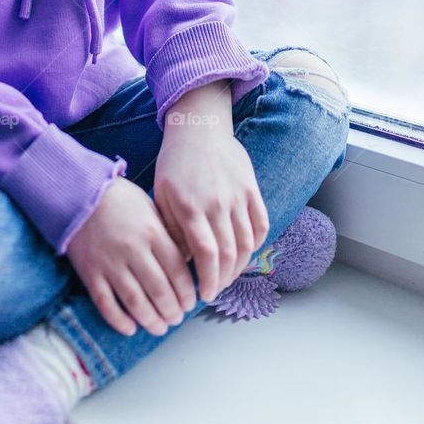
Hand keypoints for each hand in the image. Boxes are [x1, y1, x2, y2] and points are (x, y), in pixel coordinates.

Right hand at [65, 176, 197, 336]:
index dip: (187, 292)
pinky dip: (119, 320)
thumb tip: (186, 264)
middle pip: (159, 290)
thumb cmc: (120, 200)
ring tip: (160, 327)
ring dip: (151, 320)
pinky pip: (106, 303)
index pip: (178, 271)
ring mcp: (110, 262)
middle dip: (172, 311)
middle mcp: (133, 249)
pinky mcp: (90, 272)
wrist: (79, 193)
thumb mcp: (150, 208)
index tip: (191, 303)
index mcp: (152, 232)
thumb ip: (166, 234)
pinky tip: (130, 328)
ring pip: (135, 301)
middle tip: (177, 318)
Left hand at [154, 112, 268, 302]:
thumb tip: (183, 261)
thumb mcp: (162, 195)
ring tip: (228, 276)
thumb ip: (173, 228)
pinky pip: (261, 224)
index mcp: (191, 207)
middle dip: (223, 279)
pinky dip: (257, 244)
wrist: (199, 127)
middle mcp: (217, 203)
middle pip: (228, 253)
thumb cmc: (175, 163)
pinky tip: (246, 253)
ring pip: (247, 242)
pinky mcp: (252, 189)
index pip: (206, 254)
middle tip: (215, 290)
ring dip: (240, 266)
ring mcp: (238, 195)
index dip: (208, 279)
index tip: (204, 295)